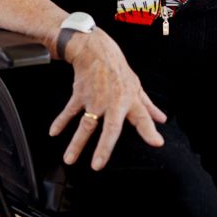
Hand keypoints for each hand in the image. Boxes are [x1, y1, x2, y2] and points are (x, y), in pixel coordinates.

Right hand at [47, 30, 167, 170]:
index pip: (142, 118)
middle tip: (97, 164)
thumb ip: (148, 107)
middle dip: (104, 147)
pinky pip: (70, 111)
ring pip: (85, 125)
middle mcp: (113, 103)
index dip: (150, 130)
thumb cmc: (119, 71)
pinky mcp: (80, 95)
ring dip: (76, 143)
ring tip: (69, 159)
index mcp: (129, 101)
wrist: (96, 51)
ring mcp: (95, 100)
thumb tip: (162, 120)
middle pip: (110, 128)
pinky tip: (54, 132)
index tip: (157, 143)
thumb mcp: (137, 87)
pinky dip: (61, 121)